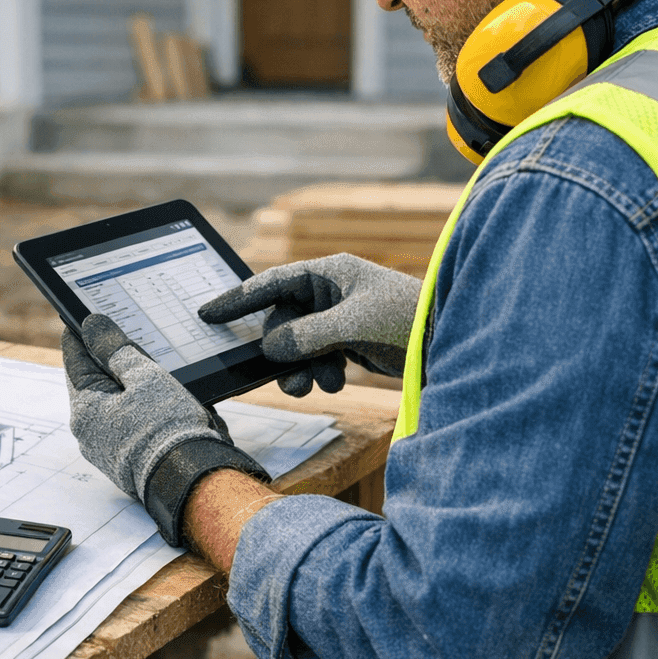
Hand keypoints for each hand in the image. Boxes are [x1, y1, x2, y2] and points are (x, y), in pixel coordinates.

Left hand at [63, 314, 269, 545]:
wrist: (193, 481)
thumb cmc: (167, 429)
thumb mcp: (143, 376)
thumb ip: (115, 349)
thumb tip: (92, 325)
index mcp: (84, 409)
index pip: (75, 360)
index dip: (82, 336)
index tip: (83, 318)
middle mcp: (88, 433)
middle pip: (94, 383)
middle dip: (109, 361)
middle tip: (124, 338)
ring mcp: (106, 450)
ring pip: (113, 404)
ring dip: (128, 386)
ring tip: (150, 369)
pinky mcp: (126, 461)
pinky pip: (127, 424)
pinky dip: (139, 409)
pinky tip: (160, 400)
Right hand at [198, 253, 422, 396]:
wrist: (450, 340)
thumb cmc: (408, 319)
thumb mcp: (354, 325)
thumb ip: (308, 335)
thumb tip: (272, 347)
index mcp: (329, 272)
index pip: (271, 282)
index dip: (238, 298)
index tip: (207, 313)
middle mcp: (331, 291)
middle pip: (283, 321)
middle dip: (283, 353)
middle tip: (288, 382)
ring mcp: (340, 315)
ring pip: (299, 343)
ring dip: (302, 367)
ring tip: (315, 386)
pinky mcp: (350, 339)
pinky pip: (318, 355)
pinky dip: (321, 372)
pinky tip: (337, 382)